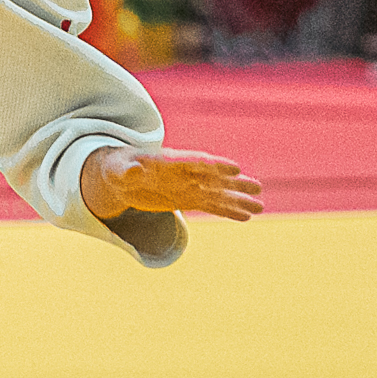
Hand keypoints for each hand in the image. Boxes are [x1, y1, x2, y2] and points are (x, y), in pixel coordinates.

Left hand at [80, 145, 262, 222]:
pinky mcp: (187, 199)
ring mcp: (188, 187)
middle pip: (213, 177)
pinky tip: (246, 216)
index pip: (196, 162)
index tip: (234, 169)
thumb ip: (127, 170)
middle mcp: (184, 174)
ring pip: (217, 194)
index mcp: (170, 161)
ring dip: (237, 200)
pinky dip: (227, 211)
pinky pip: (211, 206)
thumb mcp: (117, 168)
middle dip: (234, 182)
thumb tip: (133, 171)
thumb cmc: (117, 167)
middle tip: (257, 187)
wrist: (118, 176)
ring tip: (259, 206)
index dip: (214, 165)